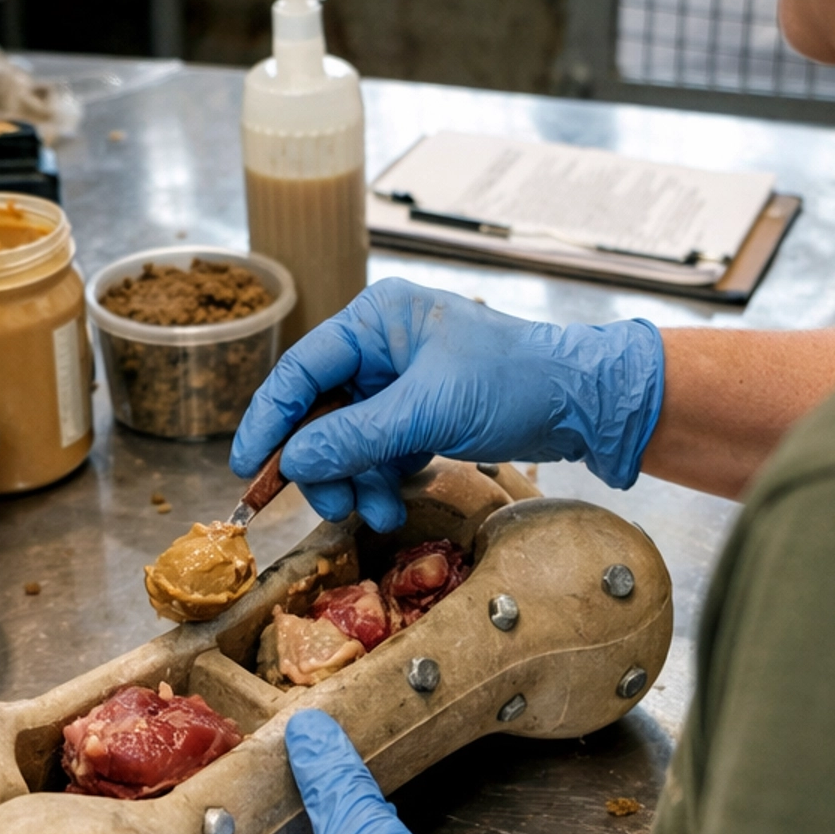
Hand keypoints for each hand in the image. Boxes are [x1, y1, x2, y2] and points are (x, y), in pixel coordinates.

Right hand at [230, 279, 663, 530]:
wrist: (588, 404)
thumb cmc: (517, 383)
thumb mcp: (428, 412)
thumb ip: (354, 437)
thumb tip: (293, 462)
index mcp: (378, 320)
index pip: (301, 369)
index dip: (269, 419)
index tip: (246, 466)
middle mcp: (384, 344)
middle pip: (321, 410)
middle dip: (322, 464)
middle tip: (328, 506)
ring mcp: (404, 381)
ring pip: (349, 437)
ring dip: (354, 480)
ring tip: (373, 513)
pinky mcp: (425, 413)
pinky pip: (380, 450)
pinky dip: (380, 479)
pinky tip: (392, 502)